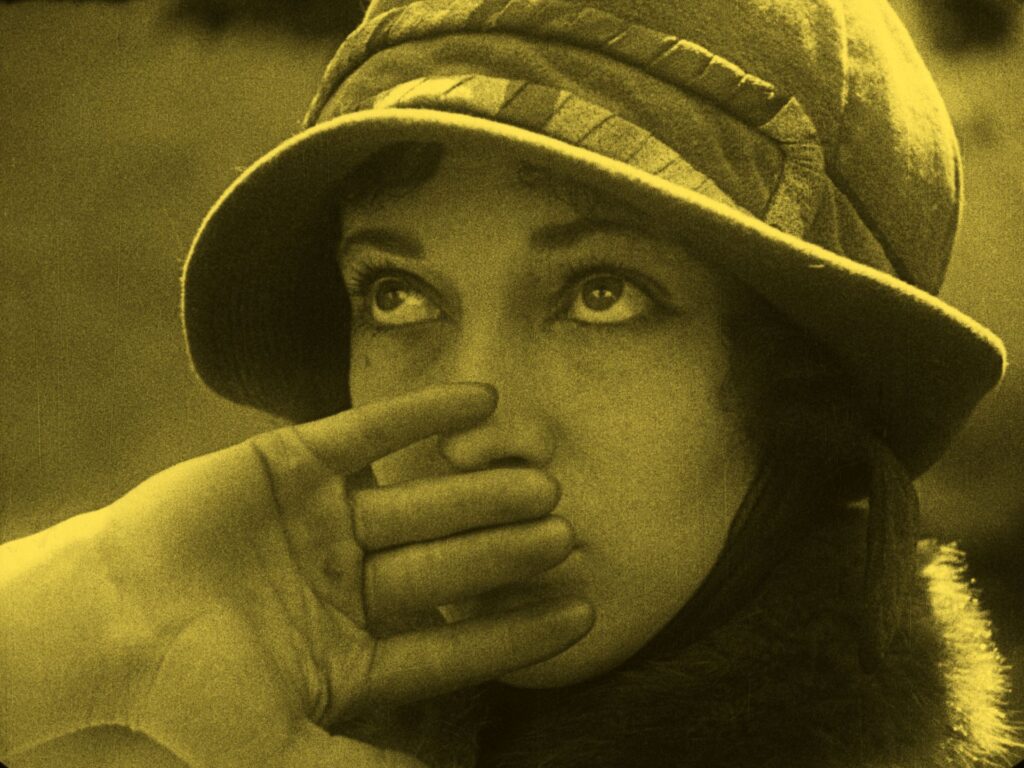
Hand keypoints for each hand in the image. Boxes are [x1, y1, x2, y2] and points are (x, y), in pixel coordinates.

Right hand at [6, 384, 591, 766]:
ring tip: (544, 481)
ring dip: (481, 489)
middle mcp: (349, 582)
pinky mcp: (296, 461)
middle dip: (506, 552)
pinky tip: (483, 400)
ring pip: (420, 500)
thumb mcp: (280, 747)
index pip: (454, 643)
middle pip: (447, 566)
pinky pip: (371, 431)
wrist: (106, 616)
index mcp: (354, 650)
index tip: (582, 610)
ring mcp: (326, 520)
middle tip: (567, 534)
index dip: (517, 629)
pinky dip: (424, 413)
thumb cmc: (186, 690)